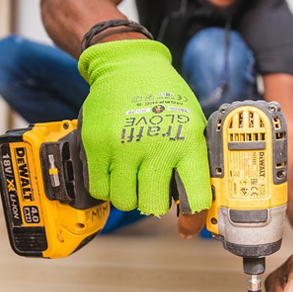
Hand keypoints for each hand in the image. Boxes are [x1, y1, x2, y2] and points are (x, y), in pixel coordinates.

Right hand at [78, 39, 211, 235]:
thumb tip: (196, 207)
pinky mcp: (96, 145)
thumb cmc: (165, 99)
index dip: (193, 218)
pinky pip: (99, 189)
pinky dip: (107, 187)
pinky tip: (115, 170)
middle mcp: (157, 146)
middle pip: (153, 206)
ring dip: (129, 195)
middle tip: (152, 187)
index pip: (195, 197)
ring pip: (124, 202)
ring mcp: (124, 146)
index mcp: (188, 143)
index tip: (187, 225)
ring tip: (132, 175)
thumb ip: (194, 163)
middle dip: (153, 202)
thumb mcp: (192, 125)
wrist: (129, 66)